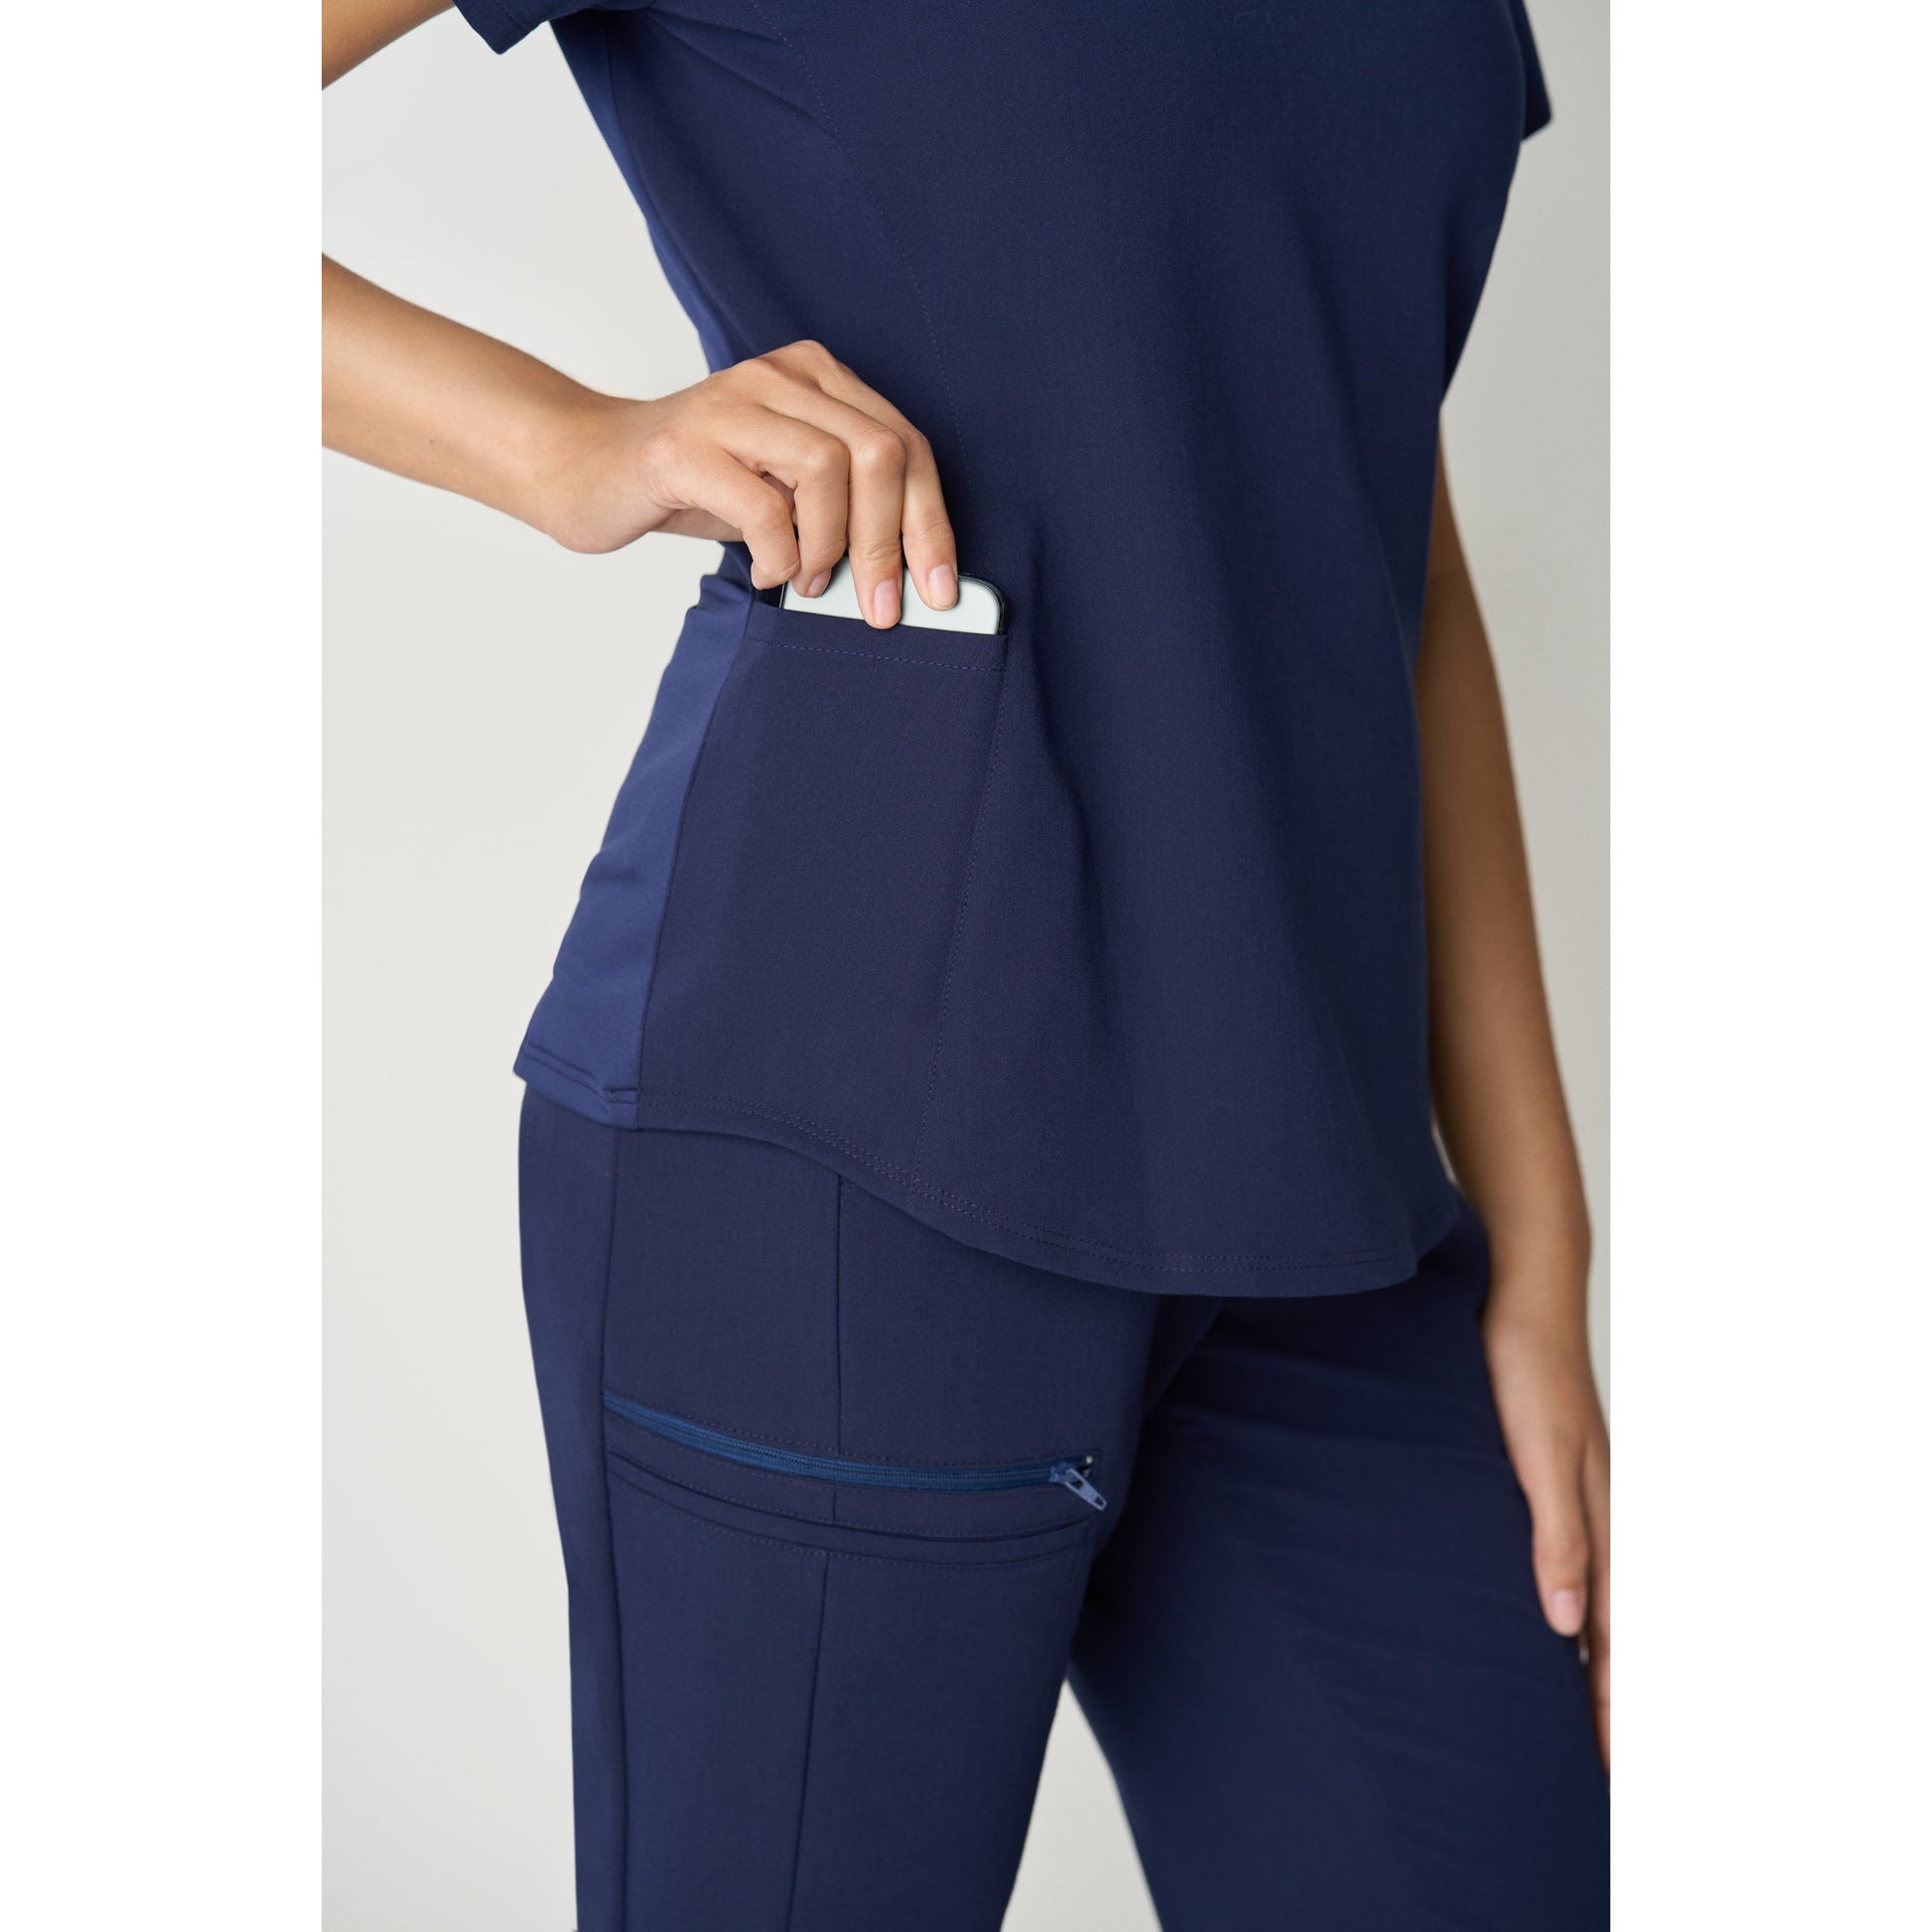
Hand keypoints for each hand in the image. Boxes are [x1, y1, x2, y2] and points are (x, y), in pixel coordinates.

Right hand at [536, 339, 956, 628]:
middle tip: (879, 607)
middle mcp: (779, 377)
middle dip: (891, 545)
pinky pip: (763, 506)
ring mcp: (730, 405)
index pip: (906, 445)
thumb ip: (843, 506)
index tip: (941, 591)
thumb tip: (907, 574)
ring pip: (829, 471)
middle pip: (879, 454)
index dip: (932, 524)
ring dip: (829, 547)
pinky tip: (763, 572)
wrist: (587, 467)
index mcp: (816, 377)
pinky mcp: (684, 446)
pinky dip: (777, 555)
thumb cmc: (695, 483)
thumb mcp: (784, 486)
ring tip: (806, 580)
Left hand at [1483, 1281, 1610, 1767]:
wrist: (1520, 1290)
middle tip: (1607, 1757)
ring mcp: (1577, 1486)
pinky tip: (1553, 1606)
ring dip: (1597, 1648)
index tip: (1613, 1758)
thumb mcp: (1539, 1456)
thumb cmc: (1525, 1367)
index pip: (1613, 1629)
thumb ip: (1557, 1535)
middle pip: (1612, 1619)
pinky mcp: (1551, 1465)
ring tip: (1591, 1701)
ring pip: (1596, 1589)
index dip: (1613, 1694)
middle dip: (1611, 1688)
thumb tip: (1567, 1625)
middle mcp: (1597, 1506)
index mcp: (1601, 1513)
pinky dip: (1574, 1595)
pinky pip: (1572, 1550)